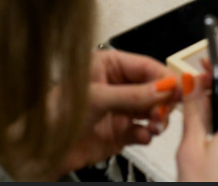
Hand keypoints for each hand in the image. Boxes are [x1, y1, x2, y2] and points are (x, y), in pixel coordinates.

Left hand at [59, 50, 181, 174]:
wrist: (38, 152)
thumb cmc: (54, 115)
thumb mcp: (97, 98)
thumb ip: (134, 94)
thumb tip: (165, 88)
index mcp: (109, 66)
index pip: (146, 66)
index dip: (164, 77)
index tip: (179, 88)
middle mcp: (117, 85)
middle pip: (154, 88)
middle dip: (163, 100)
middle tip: (167, 110)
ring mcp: (120, 109)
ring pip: (152, 110)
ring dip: (158, 118)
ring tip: (155, 125)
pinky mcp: (121, 131)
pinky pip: (143, 130)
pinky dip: (147, 133)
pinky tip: (143, 135)